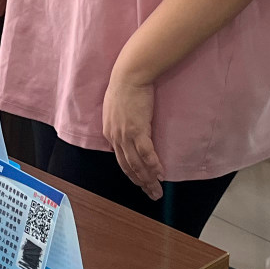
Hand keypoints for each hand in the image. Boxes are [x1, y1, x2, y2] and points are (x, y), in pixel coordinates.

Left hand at [102, 67, 162, 200]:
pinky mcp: (138, 130)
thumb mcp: (115, 107)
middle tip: (151, 193)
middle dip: (140, 182)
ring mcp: (125, 135)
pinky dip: (153, 165)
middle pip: (128, 166)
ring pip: (137, 164)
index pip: (120, 159)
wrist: (129, 75)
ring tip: (157, 190)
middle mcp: (115, 137)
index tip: (140, 181)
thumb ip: (119, 121)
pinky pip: (146, 153)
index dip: (131, 172)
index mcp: (110, 132)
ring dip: (148, 179)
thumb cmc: (124, 86)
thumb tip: (127, 128)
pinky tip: (160, 174)